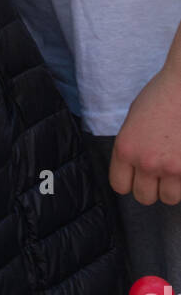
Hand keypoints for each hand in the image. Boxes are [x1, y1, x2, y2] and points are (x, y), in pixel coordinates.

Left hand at [109, 67, 180, 204]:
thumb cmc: (160, 96)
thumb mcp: (133, 121)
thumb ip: (132, 147)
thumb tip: (134, 169)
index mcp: (125, 148)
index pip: (119, 186)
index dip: (129, 181)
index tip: (137, 175)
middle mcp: (146, 162)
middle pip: (144, 197)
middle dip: (151, 186)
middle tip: (159, 171)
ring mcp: (172, 168)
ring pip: (168, 198)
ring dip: (172, 186)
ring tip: (175, 165)